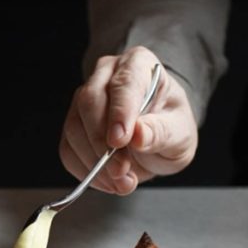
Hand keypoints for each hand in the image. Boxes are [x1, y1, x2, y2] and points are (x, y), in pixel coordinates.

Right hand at [59, 46, 197, 194]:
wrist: (157, 136)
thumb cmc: (170, 126)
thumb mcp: (179, 132)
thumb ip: (160, 132)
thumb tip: (138, 136)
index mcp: (138, 65)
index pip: (123, 84)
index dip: (119, 113)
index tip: (120, 141)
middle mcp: (106, 76)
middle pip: (89, 102)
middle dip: (102, 142)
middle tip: (121, 171)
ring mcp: (84, 99)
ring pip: (74, 128)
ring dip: (93, 162)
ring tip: (121, 181)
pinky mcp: (73, 125)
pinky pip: (67, 149)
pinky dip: (84, 171)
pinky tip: (107, 180)